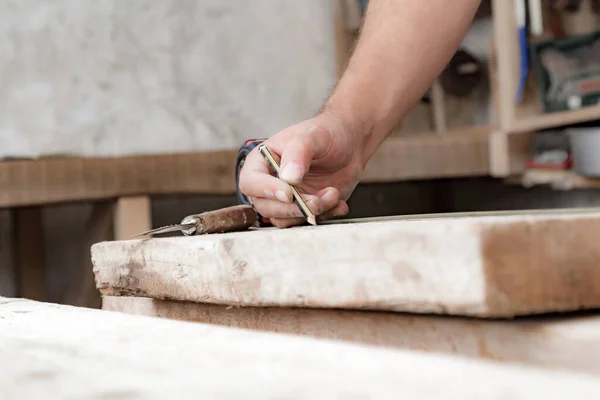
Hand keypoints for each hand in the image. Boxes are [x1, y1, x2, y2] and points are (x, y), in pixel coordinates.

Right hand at [238, 111, 364, 227]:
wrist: (349, 144)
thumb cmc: (325, 133)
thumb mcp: (311, 136)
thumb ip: (298, 154)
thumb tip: (288, 178)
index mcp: (262, 161)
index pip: (250, 182)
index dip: (266, 190)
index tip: (289, 193)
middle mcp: (270, 183)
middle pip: (266, 207)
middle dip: (293, 208)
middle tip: (317, 200)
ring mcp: (287, 198)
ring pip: (285, 219)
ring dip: (311, 212)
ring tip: (333, 194)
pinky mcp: (304, 208)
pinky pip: (307, 221)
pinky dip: (326, 215)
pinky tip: (339, 202)